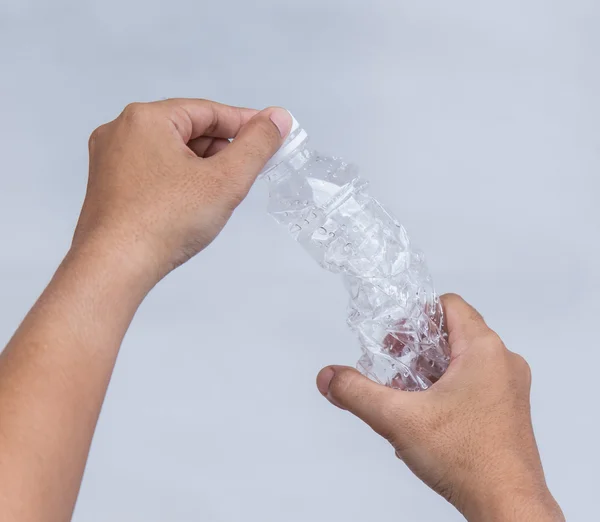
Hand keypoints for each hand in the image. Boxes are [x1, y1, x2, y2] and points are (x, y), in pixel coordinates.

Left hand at [74, 99, 291, 282]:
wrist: (114, 267)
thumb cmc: (166, 221)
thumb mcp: (225, 180)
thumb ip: (257, 145)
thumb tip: (277, 118)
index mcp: (146, 118)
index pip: (208, 111)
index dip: (244, 124)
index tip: (270, 137)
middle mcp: (121, 132)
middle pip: (187, 130)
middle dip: (221, 150)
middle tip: (247, 172)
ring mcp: (109, 160)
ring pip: (170, 152)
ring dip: (200, 167)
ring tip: (220, 193)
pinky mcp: (107, 187)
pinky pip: (152, 172)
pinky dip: (178, 180)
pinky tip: (192, 204)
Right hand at [316, 294, 564, 521]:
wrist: (507, 506)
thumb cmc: (469, 459)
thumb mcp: (397, 419)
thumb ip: (356, 392)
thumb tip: (329, 377)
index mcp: (484, 351)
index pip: (448, 305)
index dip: (415, 315)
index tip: (394, 338)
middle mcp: (503, 363)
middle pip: (452, 333)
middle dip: (416, 348)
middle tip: (393, 367)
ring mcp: (509, 388)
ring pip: (461, 361)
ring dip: (429, 372)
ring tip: (405, 396)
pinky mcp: (507, 411)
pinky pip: (472, 384)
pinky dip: (445, 390)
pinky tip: (424, 418)